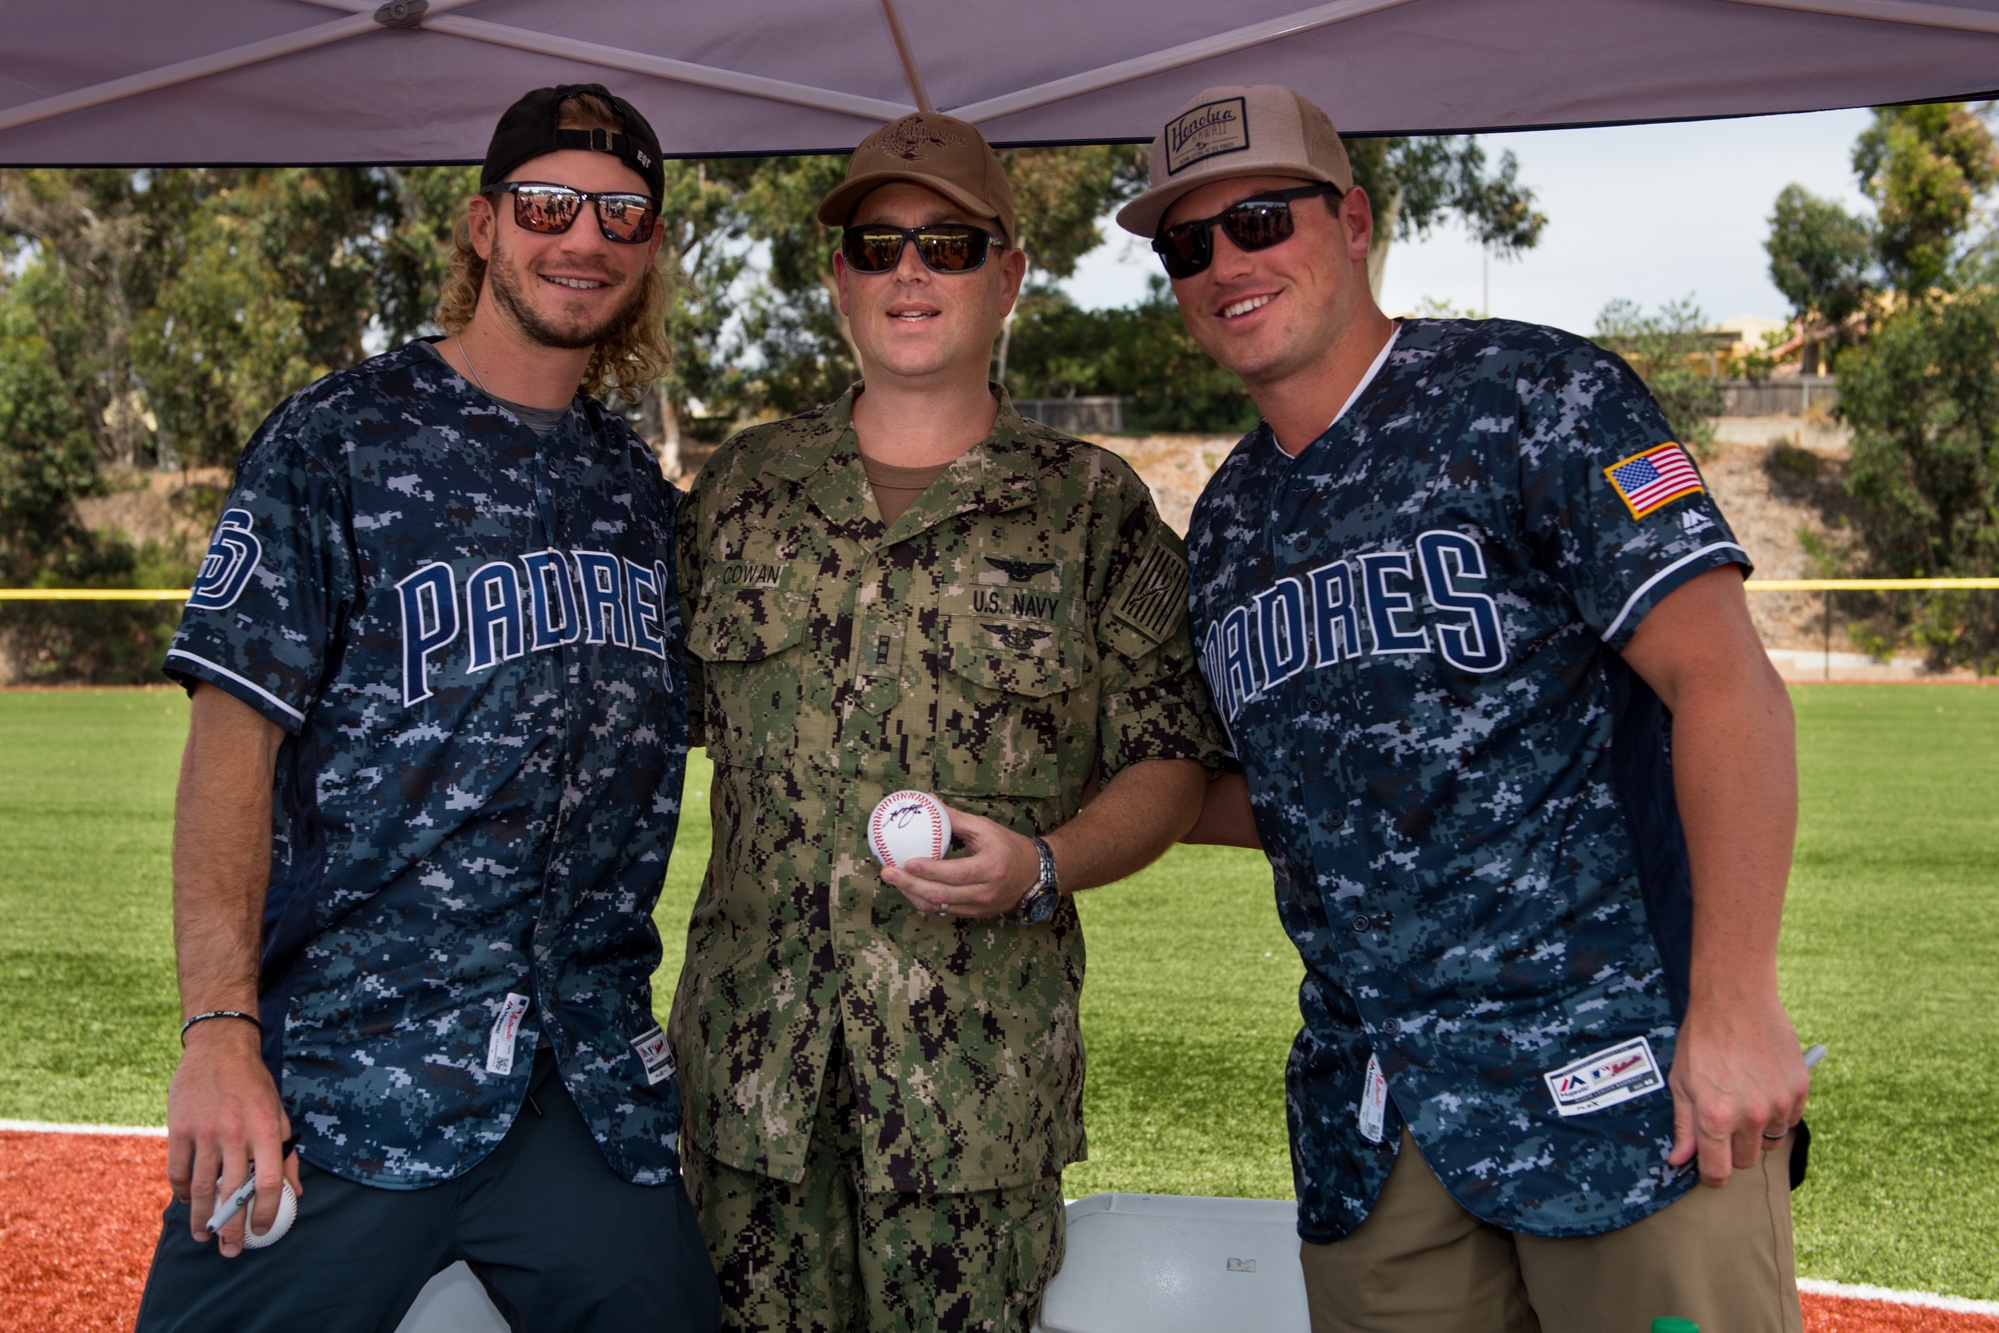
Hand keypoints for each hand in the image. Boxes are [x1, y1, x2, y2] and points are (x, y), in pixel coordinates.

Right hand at [167, 1018, 301, 1256]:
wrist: (218, 1048)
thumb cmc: (254, 1085)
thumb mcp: (279, 1114)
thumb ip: (287, 1154)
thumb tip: (296, 1193)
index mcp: (266, 1130)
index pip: (269, 1182)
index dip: (267, 1212)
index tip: (263, 1231)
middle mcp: (236, 1133)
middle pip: (232, 1193)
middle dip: (231, 1228)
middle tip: (229, 1250)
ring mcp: (204, 1132)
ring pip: (202, 1188)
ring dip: (202, 1218)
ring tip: (204, 1236)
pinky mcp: (179, 1129)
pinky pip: (178, 1171)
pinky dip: (183, 1192)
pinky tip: (188, 1203)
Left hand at [880, 806, 1041, 919]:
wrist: (1034, 875)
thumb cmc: (1009, 847)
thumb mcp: (986, 828)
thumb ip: (956, 818)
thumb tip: (929, 802)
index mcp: (991, 868)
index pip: (956, 873)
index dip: (930, 870)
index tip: (907, 861)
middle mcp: (985, 892)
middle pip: (942, 894)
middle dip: (910, 885)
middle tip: (887, 872)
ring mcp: (979, 907)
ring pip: (939, 906)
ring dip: (912, 894)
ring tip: (893, 880)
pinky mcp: (974, 914)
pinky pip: (944, 911)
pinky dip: (924, 901)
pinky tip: (909, 888)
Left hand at [1666, 991, 1809, 1186]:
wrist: (1736, 1000)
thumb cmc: (1702, 1039)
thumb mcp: (1681, 1082)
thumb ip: (1684, 1126)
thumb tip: (1679, 1161)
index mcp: (1715, 1116)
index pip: (1719, 1172)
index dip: (1711, 1175)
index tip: (1709, 1170)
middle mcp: (1750, 1116)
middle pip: (1745, 1161)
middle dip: (1732, 1150)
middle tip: (1723, 1123)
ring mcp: (1778, 1104)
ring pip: (1769, 1141)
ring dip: (1756, 1130)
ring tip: (1743, 1097)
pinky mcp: (1799, 1090)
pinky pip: (1790, 1119)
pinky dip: (1778, 1112)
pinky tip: (1762, 1086)